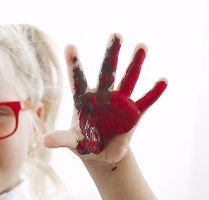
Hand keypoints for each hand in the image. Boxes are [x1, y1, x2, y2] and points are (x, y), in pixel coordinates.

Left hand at [44, 34, 166, 165]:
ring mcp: (120, 102)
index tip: (69, 46)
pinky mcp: (135, 113)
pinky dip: (154, 92)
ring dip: (135, 63)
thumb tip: (45, 141)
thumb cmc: (85, 145)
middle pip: (106, 72)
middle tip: (115, 35)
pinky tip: (163, 80)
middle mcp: (103, 96)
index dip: (74, 65)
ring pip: (128, 79)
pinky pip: (146, 101)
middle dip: (111, 54)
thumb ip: (62, 139)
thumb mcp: (74, 144)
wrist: (103, 155)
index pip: (77, 80)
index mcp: (83, 101)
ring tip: (142, 45)